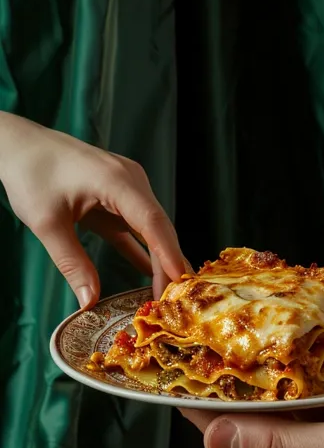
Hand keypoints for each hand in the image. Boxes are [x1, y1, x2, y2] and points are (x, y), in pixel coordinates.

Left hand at [0, 112, 186, 306]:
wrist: (19, 146)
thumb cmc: (31, 174)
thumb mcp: (47, 224)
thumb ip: (72, 263)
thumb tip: (89, 301)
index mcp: (117, 181)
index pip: (152, 221)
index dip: (168, 252)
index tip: (180, 280)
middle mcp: (130, 180)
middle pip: (157, 226)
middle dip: (168, 262)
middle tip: (174, 300)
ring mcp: (126, 187)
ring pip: (150, 228)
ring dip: (157, 258)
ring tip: (165, 293)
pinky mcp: (117, 196)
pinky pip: (135, 226)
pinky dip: (142, 248)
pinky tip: (151, 273)